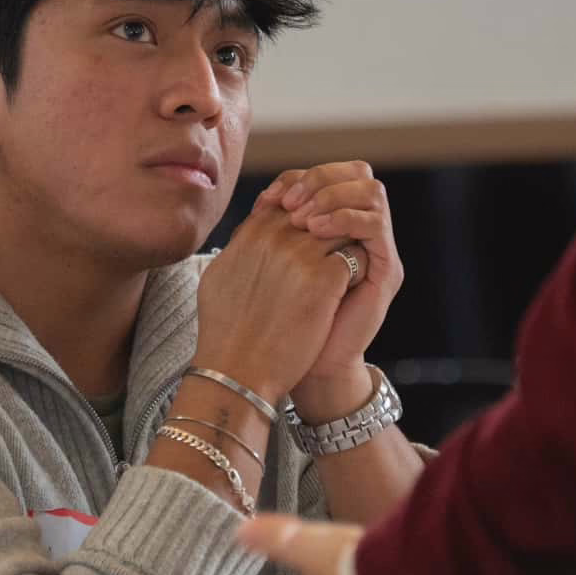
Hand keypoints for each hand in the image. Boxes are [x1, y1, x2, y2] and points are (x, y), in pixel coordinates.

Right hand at [193, 187, 356, 403]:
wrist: (237, 372)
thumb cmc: (225, 331)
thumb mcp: (219, 277)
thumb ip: (239, 247)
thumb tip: (248, 231)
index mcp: (251, 233)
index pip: (290, 202)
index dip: (305, 219)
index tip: (309, 240)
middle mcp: (276, 236)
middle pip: (320, 211)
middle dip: (330, 229)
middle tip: (331, 256)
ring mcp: (302, 256)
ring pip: (342, 230)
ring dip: (345, 250)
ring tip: (340, 276)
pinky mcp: (325, 280)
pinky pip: (355, 258)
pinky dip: (356, 273)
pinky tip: (344, 294)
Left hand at [267, 163, 403, 408]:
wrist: (307, 366)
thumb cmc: (282, 319)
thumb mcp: (270, 265)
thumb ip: (270, 231)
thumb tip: (261, 200)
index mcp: (334, 224)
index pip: (326, 175)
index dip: (298, 178)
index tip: (270, 200)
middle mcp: (361, 231)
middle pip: (356, 172)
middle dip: (320, 179)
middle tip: (290, 205)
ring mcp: (377, 248)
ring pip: (371, 190)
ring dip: (333, 196)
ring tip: (303, 220)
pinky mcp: (388, 269)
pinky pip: (377, 223)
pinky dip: (346, 219)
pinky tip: (317, 232)